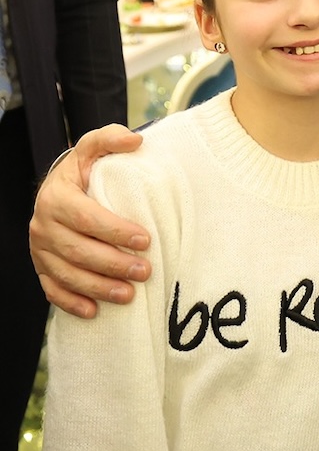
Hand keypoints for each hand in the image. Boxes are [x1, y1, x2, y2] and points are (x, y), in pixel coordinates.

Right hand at [29, 125, 149, 317]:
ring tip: (130, 295)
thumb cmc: (86, 168)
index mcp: (57, 197)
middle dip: (113, 264)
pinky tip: (93, 311)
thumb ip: (111, 138)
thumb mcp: (95, 147)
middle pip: (78, 250)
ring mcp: (40, 249)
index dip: (116, 231)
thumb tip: (135, 140)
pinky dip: (71, 302)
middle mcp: (43, 225)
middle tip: (145, 271)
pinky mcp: (42, 266)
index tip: (145, 240)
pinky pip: (52, 290)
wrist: (63, 187)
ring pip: (67, 274)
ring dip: (98, 287)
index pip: (87, 218)